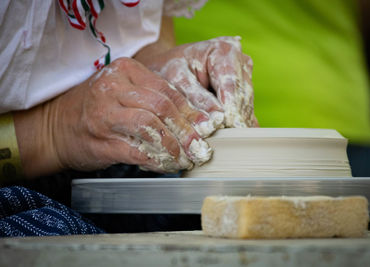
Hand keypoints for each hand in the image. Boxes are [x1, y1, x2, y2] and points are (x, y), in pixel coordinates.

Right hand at [14, 58, 211, 176]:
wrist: (57, 127)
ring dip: (174, 146)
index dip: (190, 111)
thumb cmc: (98, 109)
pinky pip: (138, 151)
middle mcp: (113, 89)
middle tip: (200, 147)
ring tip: (186, 158)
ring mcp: (105, 115)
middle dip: (186, 130)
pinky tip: (168, 165)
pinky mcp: (101, 141)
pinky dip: (158, 160)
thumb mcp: (125, 92)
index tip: (206, 127)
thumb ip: (154, 100)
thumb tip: (194, 122)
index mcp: (125, 71)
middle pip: (162, 107)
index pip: (168, 90)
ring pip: (151, 127)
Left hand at [137, 36, 258, 130]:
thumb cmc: (169, 69)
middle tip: (224, 141)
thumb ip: (196, 99)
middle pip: (242, 96)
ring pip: (246, 106)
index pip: (231, 83)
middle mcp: (240, 61)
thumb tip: (215, 121)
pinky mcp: (244, 93)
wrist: (169, 67)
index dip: (231, 107)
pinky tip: (229, 138)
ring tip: (224, 142)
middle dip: (233, 119)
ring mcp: (245, 78)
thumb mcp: (176, 80)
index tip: (228, 128)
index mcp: (225, 50)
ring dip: (236, 124)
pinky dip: (236, 125)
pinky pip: (245, 112)